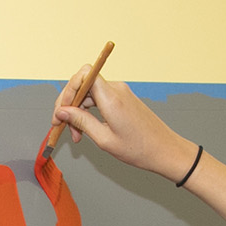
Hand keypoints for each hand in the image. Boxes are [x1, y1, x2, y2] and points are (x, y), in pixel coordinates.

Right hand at [52, 72, 196, 183]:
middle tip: (61, 126)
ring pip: (89, 94)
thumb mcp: (104, 139)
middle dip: (69, 104)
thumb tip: (62, 112)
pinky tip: (86, 129)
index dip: (68, 91)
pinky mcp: (122, 98)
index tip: (61, 112)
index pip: (83, 76)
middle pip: (83, 84)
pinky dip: (88, 112)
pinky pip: (98, 99)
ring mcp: (120, 92)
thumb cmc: (139, 148)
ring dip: (78, 112)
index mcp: (111, 98)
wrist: (164, 150)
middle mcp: (116, 89)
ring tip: (76, 136)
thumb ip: (81, 122)